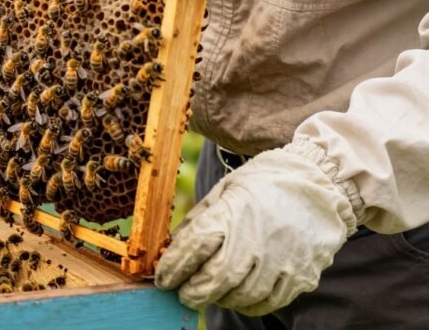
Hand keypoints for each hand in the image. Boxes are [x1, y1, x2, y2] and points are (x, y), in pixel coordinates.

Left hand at [155, 142, 357, 315]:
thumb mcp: (226, 189)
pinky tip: (239, 296)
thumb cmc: (267, 182)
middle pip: (214, 280)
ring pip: (240, 297)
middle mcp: (255, 241)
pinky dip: (248, 304)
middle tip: (183, 293)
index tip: (164, 278)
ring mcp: (280, 261)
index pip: (193, 249)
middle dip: (193, 292)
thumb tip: (175, 247)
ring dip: (220, 299)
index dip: (173, 268)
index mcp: (231, 214)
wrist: (322, 182)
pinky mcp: (300, 276)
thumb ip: (200, 218)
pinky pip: (268, 303)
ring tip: (212, 292)